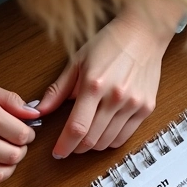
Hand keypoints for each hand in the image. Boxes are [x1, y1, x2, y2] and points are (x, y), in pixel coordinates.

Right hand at [0, 60, 38, 182]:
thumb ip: (11, 100)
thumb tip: (34, 113)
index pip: (23, 133)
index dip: (29, 131)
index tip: (25, 127)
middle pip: (16, 154)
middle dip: (23, 147)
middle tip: (16, 138)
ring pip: (4, 171)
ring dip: (12, 161)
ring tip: (7, 148)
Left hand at [37, 1, 179, 157]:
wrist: (144, 34)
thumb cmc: (110, 43)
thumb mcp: (77, 61)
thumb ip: (58, 89)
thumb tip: (40, 109)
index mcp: (94, 85)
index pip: (77, 127)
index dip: (64, 145)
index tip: (58, 152)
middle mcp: (116, 97)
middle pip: (92, 139)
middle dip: (76, 148)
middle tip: (69, 146)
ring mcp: (134, 104)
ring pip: (108, 142)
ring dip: (93, 146)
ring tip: (85, 139)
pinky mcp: (146, 108)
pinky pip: (125, 136)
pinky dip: (111, 141)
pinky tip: (103, 134)